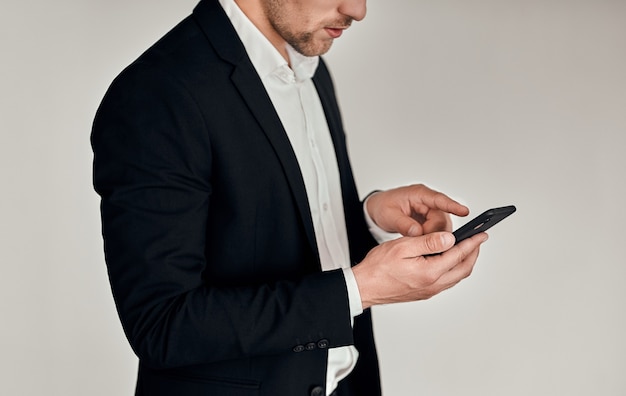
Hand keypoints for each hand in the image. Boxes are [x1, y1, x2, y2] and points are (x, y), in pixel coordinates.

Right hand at [352, 232, 486, 308]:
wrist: (364, 287)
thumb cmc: (378, 267)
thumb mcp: (403, 247)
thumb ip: (428, 242)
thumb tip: (450, 239)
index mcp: (430, 272)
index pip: (458, 254)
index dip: (472, 242)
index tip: (482, 234)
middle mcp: (433, 285)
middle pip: (463, 269)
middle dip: (473, 253)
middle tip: (478, 239)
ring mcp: (429, 291)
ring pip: (456, 276)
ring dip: (464, 262)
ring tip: (467, 248)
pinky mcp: (424, 293)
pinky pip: (446, 281)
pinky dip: (453, 269)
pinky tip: (449, 260)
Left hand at [366, 184, 468, 236]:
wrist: (379, 208)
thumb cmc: (384, 207)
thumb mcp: (389, 215)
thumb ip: (403, 224)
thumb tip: (417, 233)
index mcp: (419, 194)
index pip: (439, 200)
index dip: (453, 206)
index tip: (465, 212)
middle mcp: (428, 202)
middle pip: (442, 219)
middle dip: (434, 233)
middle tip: (421, 241)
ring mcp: (431, 211)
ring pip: (441, 227)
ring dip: (433, 237)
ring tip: (418, 242)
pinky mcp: (430, 221)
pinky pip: (437, 231)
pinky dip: (431, 239)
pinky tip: (423, 243)